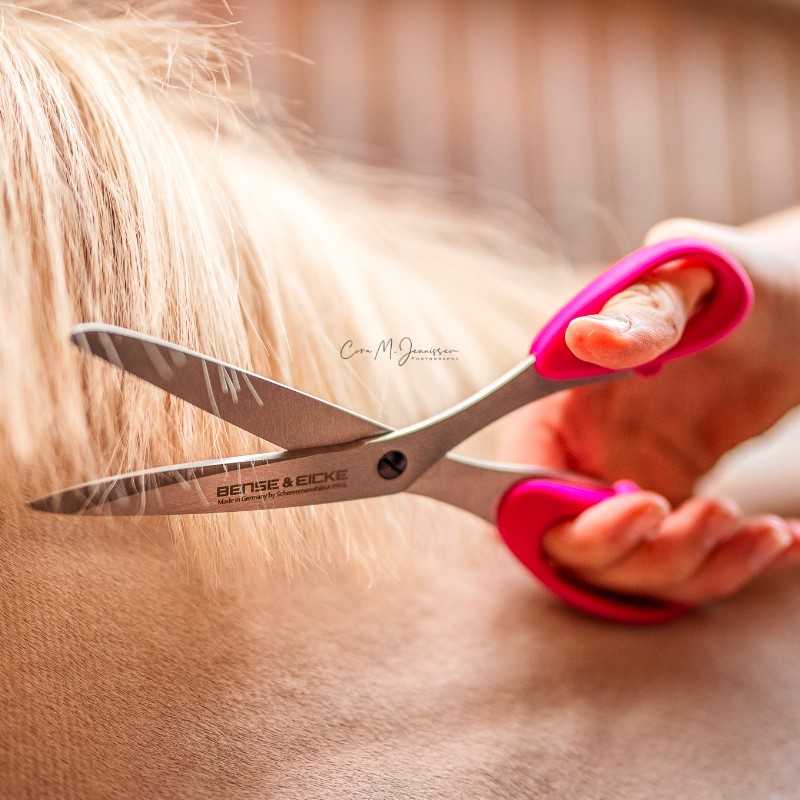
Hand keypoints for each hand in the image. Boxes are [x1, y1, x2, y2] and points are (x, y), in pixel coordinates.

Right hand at [505, 218, 799, 604]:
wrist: (794, 308)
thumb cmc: (736, 282)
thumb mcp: (694, 282)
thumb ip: (643, 311)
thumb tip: (588, 339)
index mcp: (560, 404)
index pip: (524, 482)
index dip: (566, 516)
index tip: (644, 505)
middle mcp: (582, 452)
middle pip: (575, 543)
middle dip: (642, 552)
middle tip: (710, 514)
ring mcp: (625, 480)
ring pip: (632, 567)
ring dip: (694, 567)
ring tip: (761, 528)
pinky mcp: (671, 500)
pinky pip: (684, 561)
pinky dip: (732, 568)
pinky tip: (781, 539)